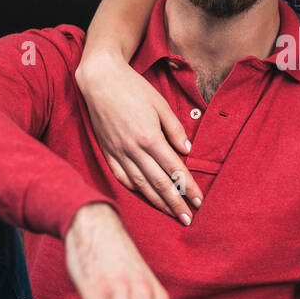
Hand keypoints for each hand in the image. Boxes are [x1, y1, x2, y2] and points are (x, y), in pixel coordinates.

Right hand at [74, 51, 203, 224]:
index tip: (199, 201)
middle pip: (158, 183)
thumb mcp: (161, 104)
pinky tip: (145, 197)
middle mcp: (133, 149)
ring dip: (157, 202)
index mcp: (149, 137)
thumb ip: (175, 129)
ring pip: (140, 184)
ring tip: (171, 214)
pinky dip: (135, 189)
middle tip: (188, 219)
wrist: (100, 79)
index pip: (174, 169)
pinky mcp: (107, 151)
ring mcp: (118, 152)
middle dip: (175, 203)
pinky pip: (122, 176)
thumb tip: (187, 151)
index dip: (188, 187)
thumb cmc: (134, 88)